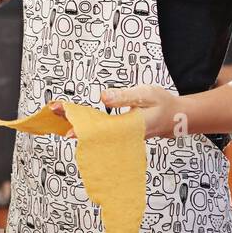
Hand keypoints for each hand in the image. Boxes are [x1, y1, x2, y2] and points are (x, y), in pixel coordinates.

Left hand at [50, 86, 184, 139]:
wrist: (178, 117)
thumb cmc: (163, 104)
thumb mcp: (147, 93)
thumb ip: (125, 97)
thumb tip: (103, 98)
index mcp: (132, 128)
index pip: (104, 131)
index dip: (86, 131)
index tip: (69, 132)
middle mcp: (124, 137)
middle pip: (95, 133)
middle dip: (73, 123)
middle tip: (53, 111)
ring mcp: (122, 138)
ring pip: (96, 133)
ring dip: (77, 123)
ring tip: (57, 113)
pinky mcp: (120, 136)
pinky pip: (101, 132)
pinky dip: (86, 124)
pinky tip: (72, 119)